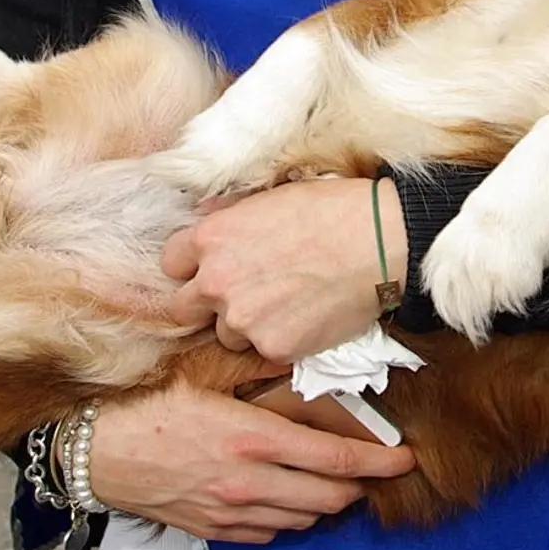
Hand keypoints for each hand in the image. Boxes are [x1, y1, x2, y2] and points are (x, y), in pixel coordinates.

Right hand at [89, 384, 415, 543]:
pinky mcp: (215, 531)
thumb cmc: (147, 401)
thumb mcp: (204, 370)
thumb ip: (254, 364)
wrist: (97, 451)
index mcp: (253, 439)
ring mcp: (233, 513)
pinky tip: (285, 493)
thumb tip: (295, 350)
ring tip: (331, 477)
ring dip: (324, 501)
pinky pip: (270, 533)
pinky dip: (289, 516)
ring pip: (303, 519)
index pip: (335, 460)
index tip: (404, 458)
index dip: (378, 462)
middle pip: (329, 498)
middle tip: (372, 467)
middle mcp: (250, 483)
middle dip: (358, 485)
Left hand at [161, 176, 407, 361]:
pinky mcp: (275, 348)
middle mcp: (216, 282)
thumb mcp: (266, 198)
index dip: (191, 266)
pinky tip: (305, 316)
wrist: (378, 241)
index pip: (170, 264)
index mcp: (210, 238)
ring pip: (225, 334)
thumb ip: (226, 218)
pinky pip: (263, 351)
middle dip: (205, 303)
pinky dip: (280, 339)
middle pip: (183, 308)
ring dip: (245, 324)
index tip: (209, 267)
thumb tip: (205, 220)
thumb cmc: (328, 210)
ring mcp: (243, 320)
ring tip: (284, 302)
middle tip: (239, 293)